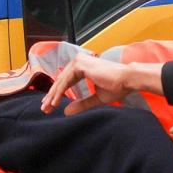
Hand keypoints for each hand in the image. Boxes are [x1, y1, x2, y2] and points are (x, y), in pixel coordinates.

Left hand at [41, 55, 157, 115]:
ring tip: (48, 107)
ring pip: (61, 81)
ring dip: (53, 95)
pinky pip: (65, 81)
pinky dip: (59, 92)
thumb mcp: (96, 98)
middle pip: (61, 81)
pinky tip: (55, 102)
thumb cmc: (117, 87)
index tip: (51, 105)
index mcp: (83, 66)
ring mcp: (79, 61)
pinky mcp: (80, 65)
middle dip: (52, 96)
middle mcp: (79, 61)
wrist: (127, 80)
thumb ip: (82, 104)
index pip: (66, 81)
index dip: (58, 94)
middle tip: (45, 109)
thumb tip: (66, 111)